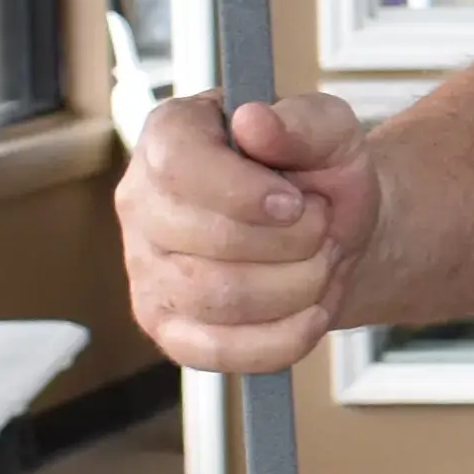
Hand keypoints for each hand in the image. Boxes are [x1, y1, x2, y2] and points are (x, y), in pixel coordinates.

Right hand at [123, 94, 380, 368]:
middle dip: (293, 242)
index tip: (294, 201)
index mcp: (169, 136)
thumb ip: (302, 121)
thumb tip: (254, 122)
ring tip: (320, 261)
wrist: (332, 235)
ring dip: (298, 286)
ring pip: (220, 299)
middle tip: (321, 226)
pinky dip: (285, 337)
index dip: (244, 192)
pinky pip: (221, 352)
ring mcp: (146, 272)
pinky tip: (311, 310)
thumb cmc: (319, 175)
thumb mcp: (331, 131)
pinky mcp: (168, 330)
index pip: (178, 167)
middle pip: (209, 242)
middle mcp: (140, 204)